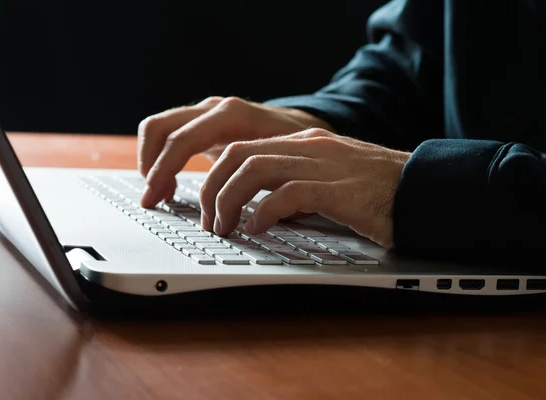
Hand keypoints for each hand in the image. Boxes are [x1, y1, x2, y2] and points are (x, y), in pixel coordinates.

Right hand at [137, 96, 333, 206]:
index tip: (157, 197)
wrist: (301, 126)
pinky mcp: (200, 124)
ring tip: (160, 195)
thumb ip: (267, 185)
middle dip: (150, 166)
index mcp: (233, 116)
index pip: (183, 139)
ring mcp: (204, 114)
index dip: (164, 170)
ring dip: (151, 162)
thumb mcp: (286, 164)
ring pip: (157, 128)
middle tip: (152, 200)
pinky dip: (160, 160)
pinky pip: (167, 135)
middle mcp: (214, 110)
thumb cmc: (295, 147)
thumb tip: (257, 220)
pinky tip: (170, 187)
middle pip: (160, 129)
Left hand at [199, 129, 411, 247]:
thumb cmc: (378, 192)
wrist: (426, 190)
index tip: (208, 207)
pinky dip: (264, 212)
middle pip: (239, 154)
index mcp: (304, 144)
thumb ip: (295, 184)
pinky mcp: (339, 189)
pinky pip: (289, 193)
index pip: (243, 148)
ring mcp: (324, 165)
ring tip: (226, 228)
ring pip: (255, 169)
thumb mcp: (328, 180)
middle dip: (212, 188)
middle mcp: (309, 148)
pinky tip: (257, 228)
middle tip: (210, 221)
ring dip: (229, 200)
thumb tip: (259, 207)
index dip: (215, 178)